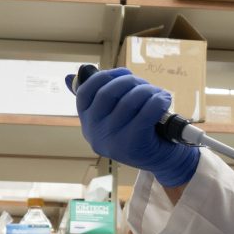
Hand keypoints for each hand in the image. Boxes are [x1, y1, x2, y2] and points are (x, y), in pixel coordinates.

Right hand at [64, 68, 199, 186]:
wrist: (162, 160)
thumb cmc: (140, 131)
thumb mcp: (115, 116)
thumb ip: (96, 97)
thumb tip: (69, 76)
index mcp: (88, 123)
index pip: (85, 93)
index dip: (105, 76)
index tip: (124, 73)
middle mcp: (95, 134)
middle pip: (107, 93)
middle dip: (129, 81)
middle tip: (145, 84)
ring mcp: (112, 141)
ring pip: (129, 101)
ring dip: (147, 90)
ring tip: (158, 93)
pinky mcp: (133, 144)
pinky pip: (147, 111)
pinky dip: (158, 100)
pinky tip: (164, 100)